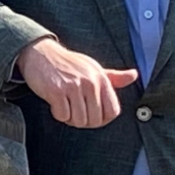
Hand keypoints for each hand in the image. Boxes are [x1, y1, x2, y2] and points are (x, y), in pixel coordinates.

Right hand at [15, 38, 138, 128]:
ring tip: (65, 106)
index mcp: (101, 78)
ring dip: (70, 118)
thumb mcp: (93, 68)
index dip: (102, 119)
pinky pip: (62, 116)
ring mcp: (73, 87)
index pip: (113, 112)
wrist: (40, 53)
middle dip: (84, 121)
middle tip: (74, 111)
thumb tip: (134, 75)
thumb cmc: (68, 63)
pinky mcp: (56, 91)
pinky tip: (55, 103)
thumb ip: (114, 76)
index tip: (92, 115)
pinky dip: (58, 114)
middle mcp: (90, 83)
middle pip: (95, 120)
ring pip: (79, 120)